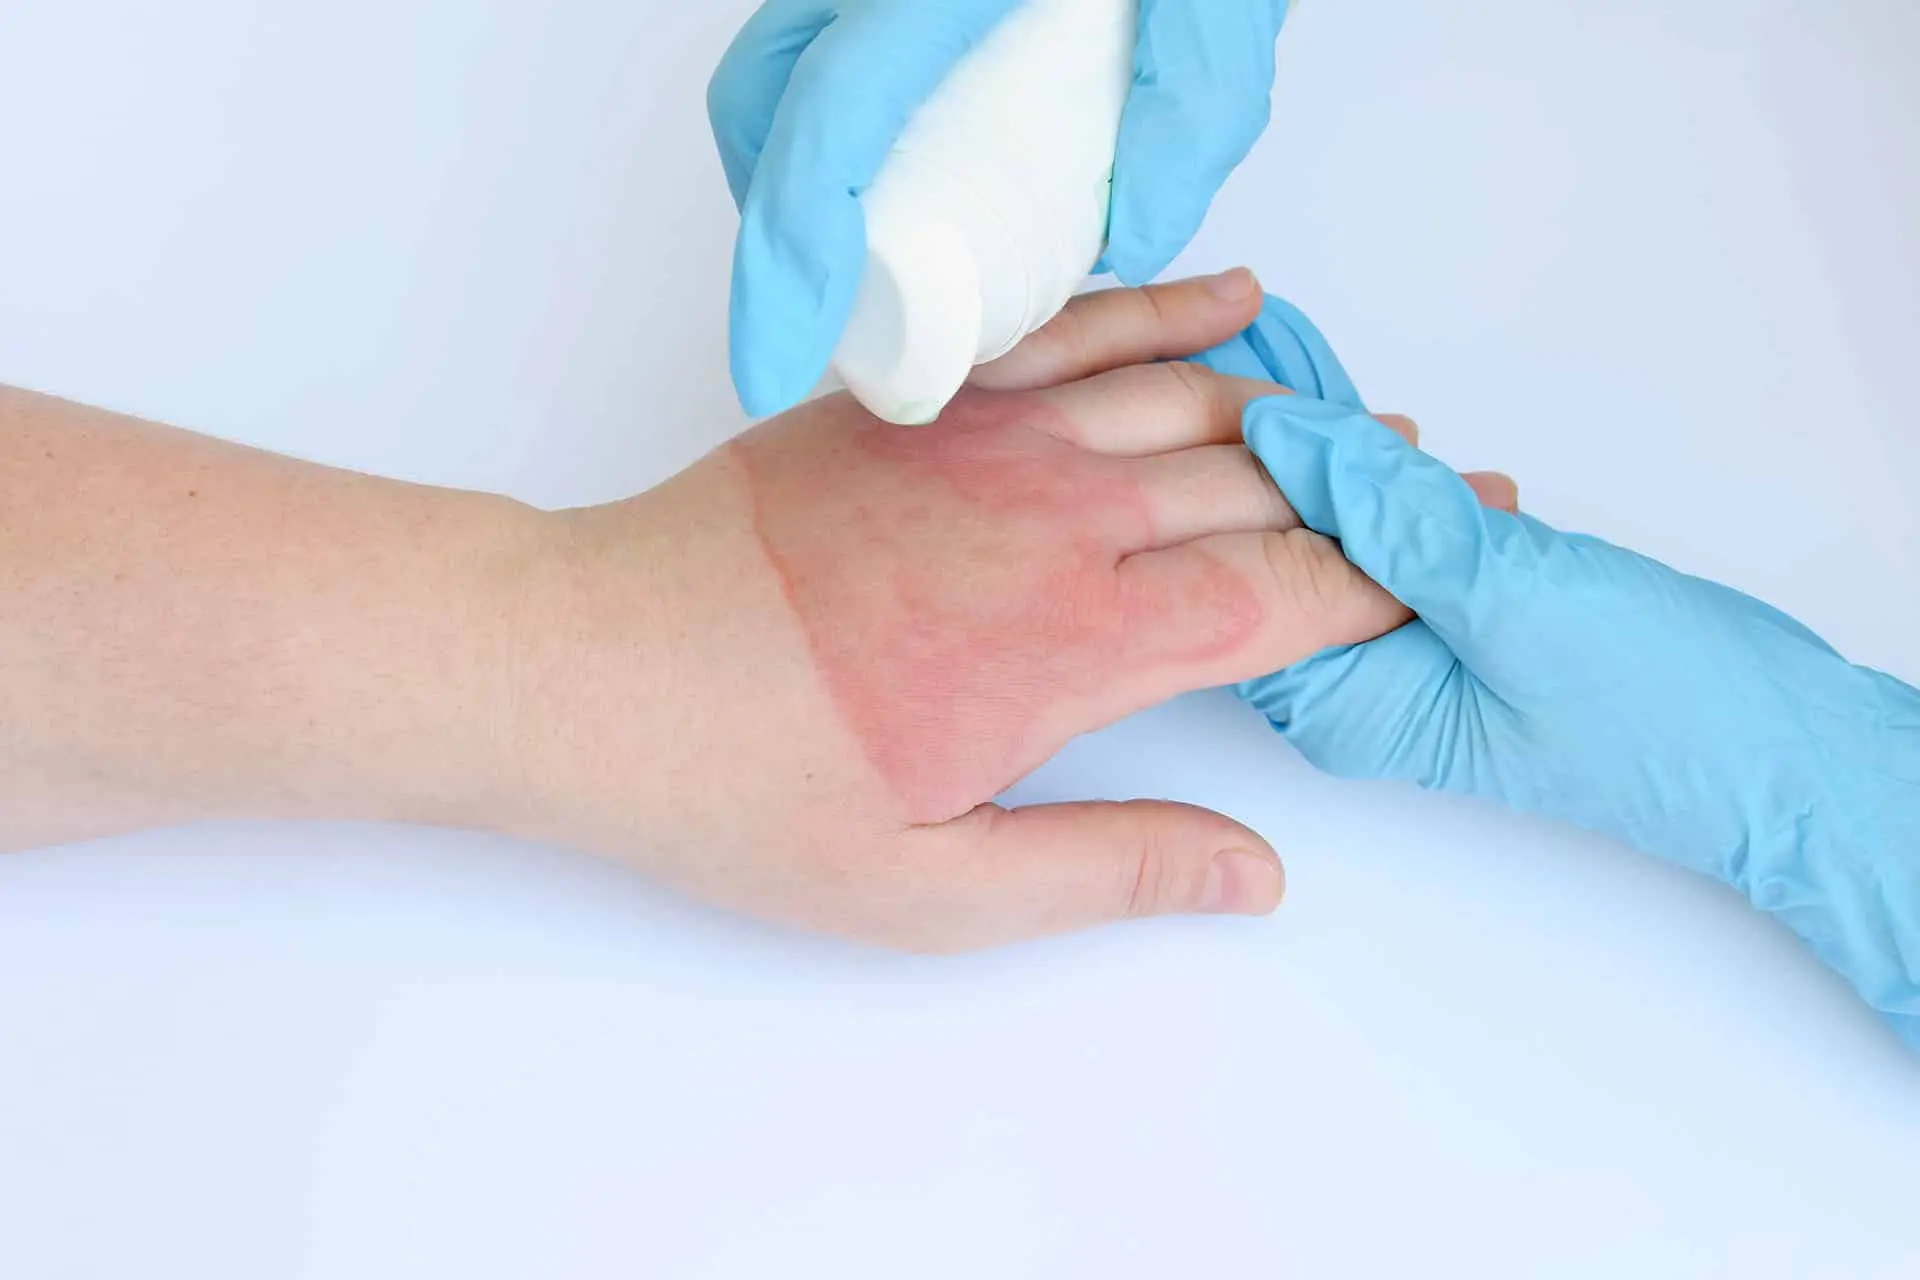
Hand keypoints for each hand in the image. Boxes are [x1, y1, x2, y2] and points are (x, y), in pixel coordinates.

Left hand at [491, 275, 1400, 948]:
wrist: (587, 665)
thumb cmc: (740, 783)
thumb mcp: (927, 888)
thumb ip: (1106, 868)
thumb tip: (1256, 872)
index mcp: (1073, 646)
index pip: (1280, 595)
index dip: (1385, 577)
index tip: (1458, 564)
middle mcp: (1053, 522)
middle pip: (1259, 484)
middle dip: (1370, 490)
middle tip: (1451, 489)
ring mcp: (987, 441)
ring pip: (1189, 396)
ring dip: (1295, 404)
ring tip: (1370, 419)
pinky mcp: (925, 399)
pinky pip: (1073, 329)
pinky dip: (1163, 310)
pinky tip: (1228, 300)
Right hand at [708, 0, 1291, 415]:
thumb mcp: (1216, 1)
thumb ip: (1193, 107)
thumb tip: (1130, 240)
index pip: (833, 118)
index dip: (791, 256)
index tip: (775, 361)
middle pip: (769, 100)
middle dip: (781, 226)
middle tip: (830, 317)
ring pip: (780, 74)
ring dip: (800, 177)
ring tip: (865, 258)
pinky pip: (818, 50)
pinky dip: (833, 127)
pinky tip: (898, 172)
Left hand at [1232, 397, 1919, 1047]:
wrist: (1768, 745)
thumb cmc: (1656, 704)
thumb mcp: (1513, 597)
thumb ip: (1392, 520)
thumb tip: (1288, 439)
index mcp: (1338, 702)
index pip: (1236, 573)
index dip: (1246, 476)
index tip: (1270, 393)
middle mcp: (1346, 691)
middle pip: (1266, 556)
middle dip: (1292, 465)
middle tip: (1321, 382)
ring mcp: (1390, 663)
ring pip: (1330, 542)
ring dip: (1351, 473)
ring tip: (1376, 413)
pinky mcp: (1440, 634)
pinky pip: (1389, 550)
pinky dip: (1403, 498)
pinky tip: (1428, 463)